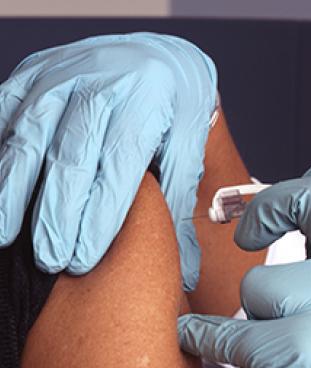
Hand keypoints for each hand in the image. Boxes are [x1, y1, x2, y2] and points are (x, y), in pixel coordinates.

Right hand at [0, 33, 216, 289]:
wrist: (156, 56)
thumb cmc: (175, 108)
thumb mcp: (189, 148)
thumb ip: (182, 203)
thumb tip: (186, 266)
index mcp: (144, 104)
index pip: (117, 167)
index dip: (99, 216)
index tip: (84, 258)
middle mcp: (99, 86)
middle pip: (71, 158)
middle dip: (57, 214)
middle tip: (50, 260)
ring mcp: (61, 76)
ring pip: (30, 138)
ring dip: (15, 190)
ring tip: (7, 234)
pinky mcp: (34, 73)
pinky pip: (6, 112)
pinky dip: (0, 154)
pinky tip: (1, 190)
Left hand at [178, 149, 310, 367]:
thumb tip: (275, 203)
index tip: (310, 175)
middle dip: (266, 208)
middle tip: (248, 233)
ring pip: (258, 280)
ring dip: (254, 309)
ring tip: (278, 334)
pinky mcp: (303, 352)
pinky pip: (228, 329)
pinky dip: (204, 335)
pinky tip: (199, 338)